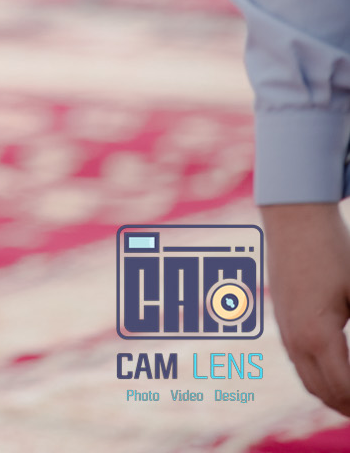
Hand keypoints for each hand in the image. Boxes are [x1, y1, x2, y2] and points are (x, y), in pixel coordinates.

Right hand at [263, 202, 349, 414]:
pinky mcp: (281, 318)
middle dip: (348, 408)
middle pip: (324, 393)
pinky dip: (318, 377)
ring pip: (308, 381)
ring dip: (332, 395)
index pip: (345, 390)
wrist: (294, 216)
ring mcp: (284, 329)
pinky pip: (299, 363)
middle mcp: (296, 339)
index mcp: (317, 336)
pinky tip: (335, 372)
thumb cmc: (333, 251)